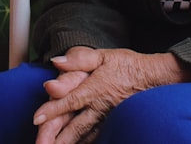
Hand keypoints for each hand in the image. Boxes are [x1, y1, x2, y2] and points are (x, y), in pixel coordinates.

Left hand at [33, 47, 190, 143]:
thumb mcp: (103, 55)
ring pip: (84, 135)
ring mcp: (107, 118)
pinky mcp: (113, 123)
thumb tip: (57, 61)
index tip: (36, 119)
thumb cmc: (128, 64)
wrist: (154, 77)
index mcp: (94, 89)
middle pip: (74, 126)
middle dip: (56, 138)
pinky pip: (96, 136)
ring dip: (69, 143)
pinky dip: (85, 142)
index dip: (52, 110)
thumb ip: (79, 59)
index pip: (69, 102)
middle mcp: (99, 107)